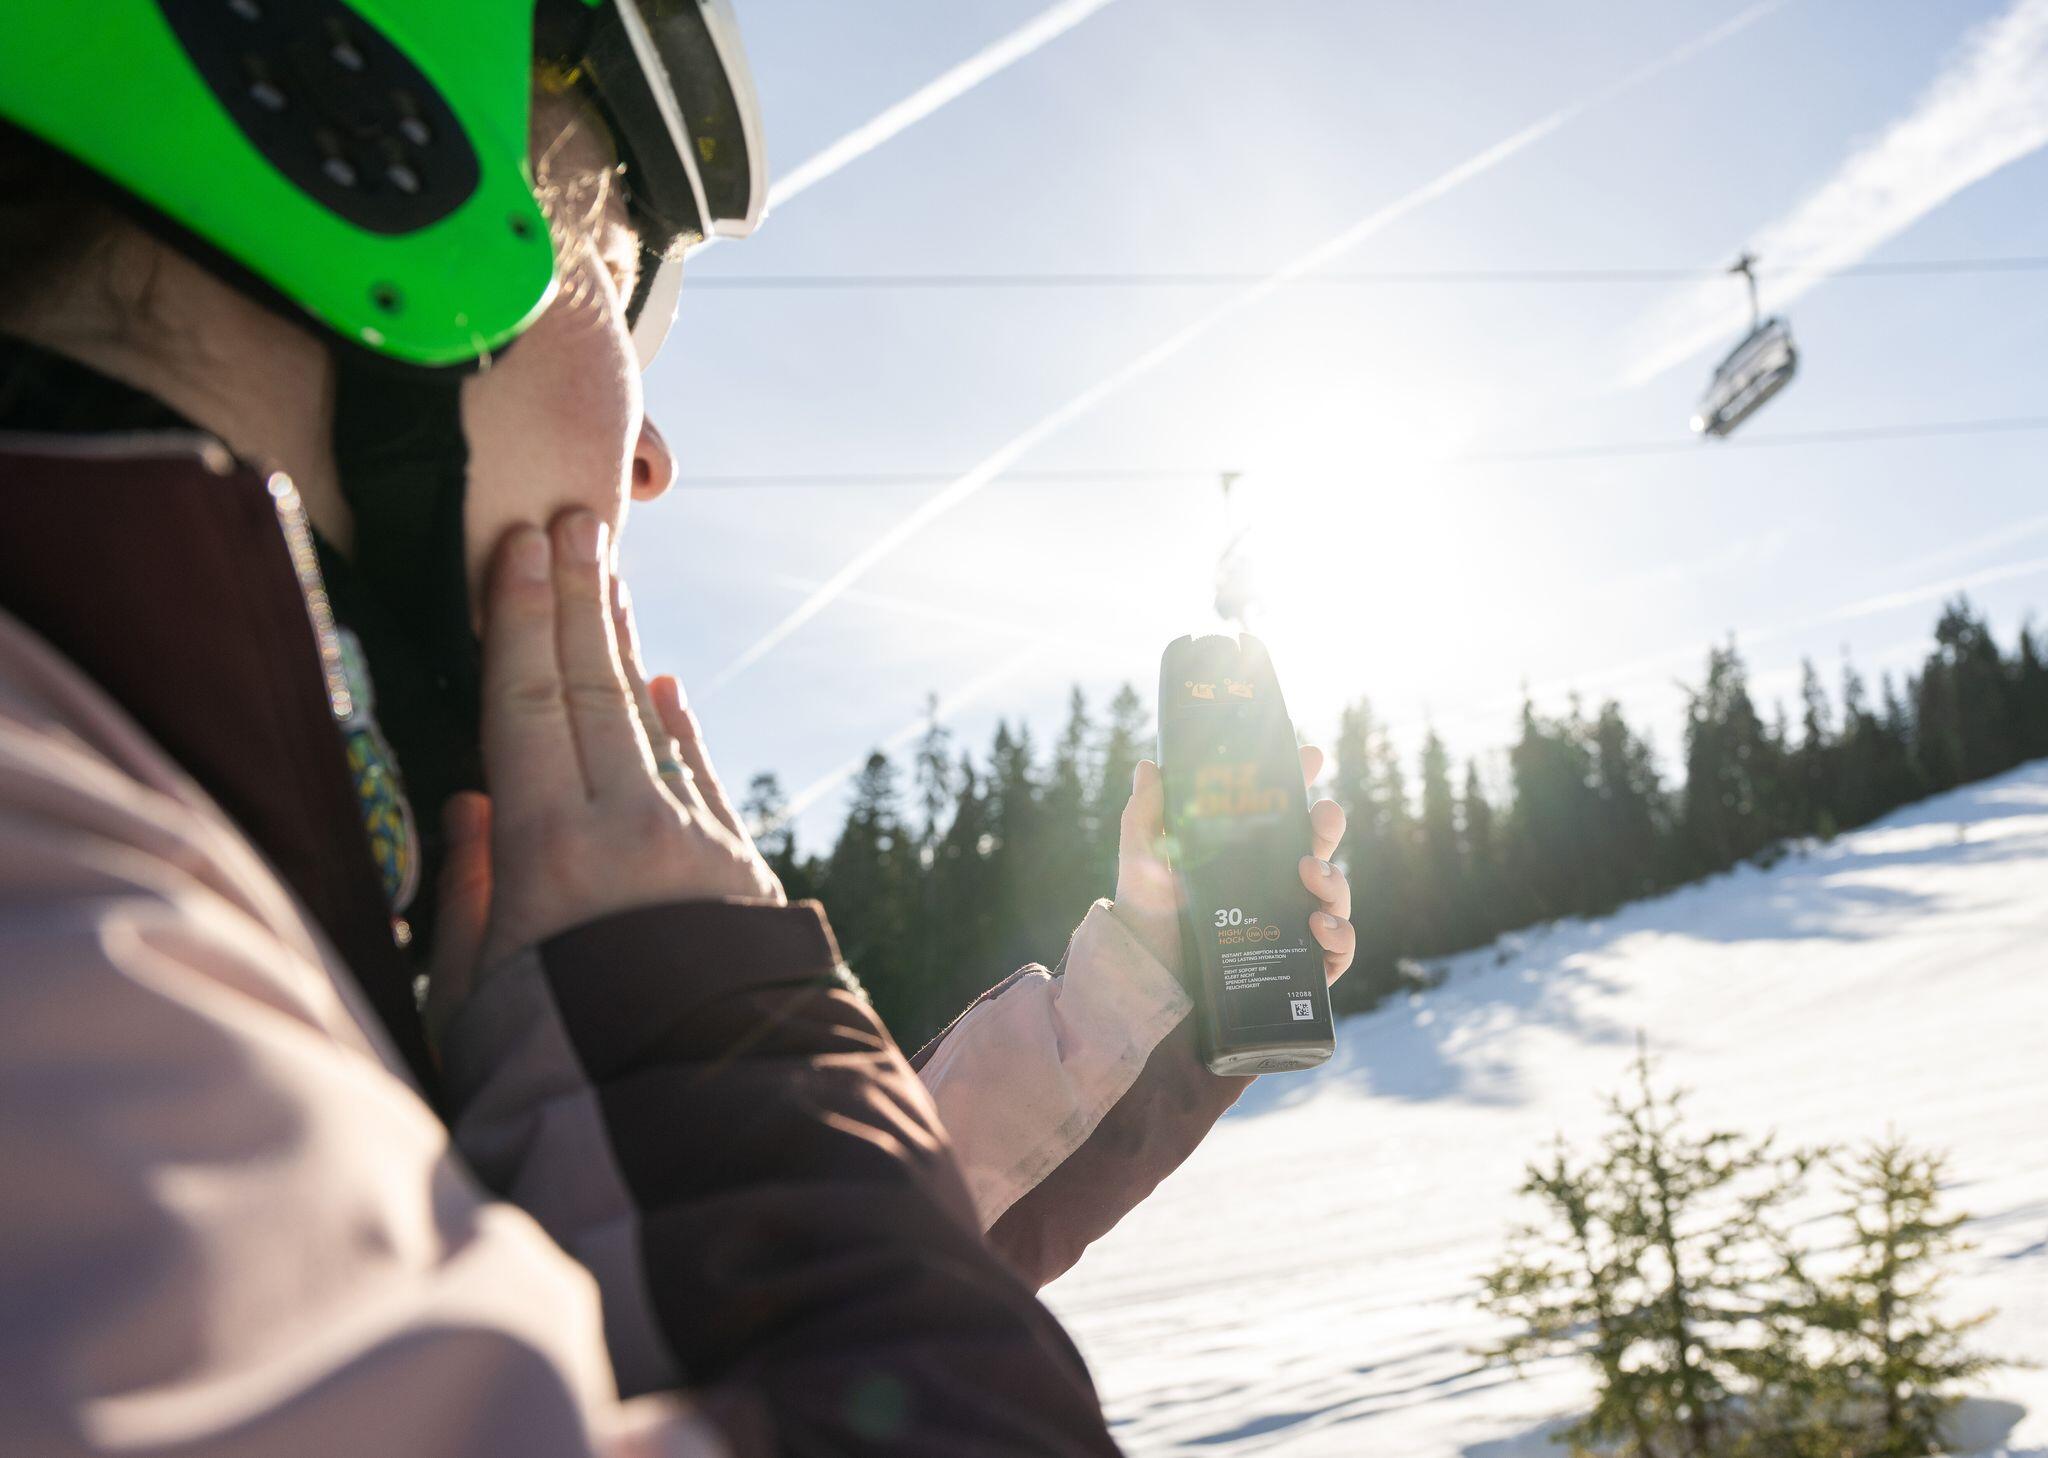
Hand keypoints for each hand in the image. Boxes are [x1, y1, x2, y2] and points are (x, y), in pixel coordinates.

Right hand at [425, 511, 781, 1041]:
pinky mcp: (741, 875)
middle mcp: (634, 830)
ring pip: (653, 726)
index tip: (522, 542)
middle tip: (573, 522)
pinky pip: (700, 778)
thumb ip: (467, 892)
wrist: (705, 1133)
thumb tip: (471, 804)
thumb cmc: (559, 1079)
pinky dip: (678, 729)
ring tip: (609, 585)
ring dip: (627, 652)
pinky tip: (667, 689)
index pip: (530, 700)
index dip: (523, 616)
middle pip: (597, 690)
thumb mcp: (473, 996)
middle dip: (581, 601)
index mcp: (552, 850)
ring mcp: (698, 846)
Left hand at [1113, 745, 1354, 984]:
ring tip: (1310, 874)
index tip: (1311, 755)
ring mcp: (1293, 925)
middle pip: (1320, 847)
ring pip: (1336, 893)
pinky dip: (1341, 936)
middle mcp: (1276, 886)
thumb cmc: (1150, 923)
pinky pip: (1340, 950)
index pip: (1284, 814)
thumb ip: (1146, 818)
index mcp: (1247, 856)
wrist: (1151, 986)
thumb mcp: (1144, 866)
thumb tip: (1149, 766)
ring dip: (1334, 879)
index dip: (1302, 782)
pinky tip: (1320, 926)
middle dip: (1329, 825)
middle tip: (1321, 815)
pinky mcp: (1302, 967)